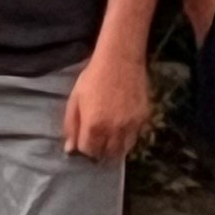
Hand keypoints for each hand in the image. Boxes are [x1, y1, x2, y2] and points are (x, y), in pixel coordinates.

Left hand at [64, 45, 152, 163]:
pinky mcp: (143, 118)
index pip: (88, 151)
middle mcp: (113, 130)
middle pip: (107, 154)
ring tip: (110, 140)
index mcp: (93, 126)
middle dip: (100, 152)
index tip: (84, 143)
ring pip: (123, 149)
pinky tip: (122, 129)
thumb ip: (71, 126)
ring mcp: (130, 125)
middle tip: (97, 143)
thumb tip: (70, 149)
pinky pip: (135, 137)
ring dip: (115, 148)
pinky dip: (128, 138)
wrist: (120, 59)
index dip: (84, 149)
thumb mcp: (75, 100)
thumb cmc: (93, 78)